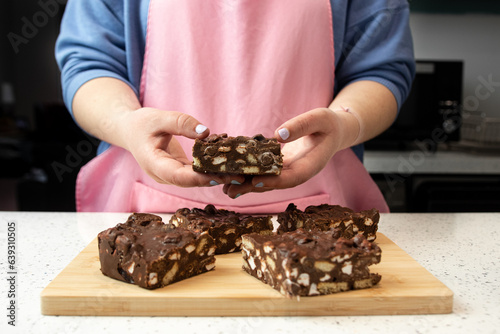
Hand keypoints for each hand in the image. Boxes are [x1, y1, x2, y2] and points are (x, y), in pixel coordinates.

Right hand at [119, 107, 244, 186]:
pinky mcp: (179, 171)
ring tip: (240, 172)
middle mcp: (163, 174)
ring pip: (195, 180)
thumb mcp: (159, 117)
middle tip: (239, 175)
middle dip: (214, 179)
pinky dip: (211, 169)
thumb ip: (181, 123)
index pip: (177, 175)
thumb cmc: (142, 123)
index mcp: (153, 164)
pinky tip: (229, 165)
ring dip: (216, 176)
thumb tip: (206, 132)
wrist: (131, 131)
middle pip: (190, 181)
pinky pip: (196, 173)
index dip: (198, 178)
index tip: (218, 176)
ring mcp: (171, 175)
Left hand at [222, 107, 357, 197]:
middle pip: (275, 183)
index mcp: (311, 165)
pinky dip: (251, 174)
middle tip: (231, 190)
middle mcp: (299, 172)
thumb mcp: (319, 119)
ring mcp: (290, 171)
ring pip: (268, 180)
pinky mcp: (282, 166)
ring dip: (248, 185)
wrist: (333, 131)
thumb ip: (301, 126)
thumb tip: (277, 134)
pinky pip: (266, 172)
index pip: (292, 178)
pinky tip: (233, 176)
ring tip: (226, 189)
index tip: (256, 182)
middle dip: (253, 187)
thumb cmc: (327, 123)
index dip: (274, 181)